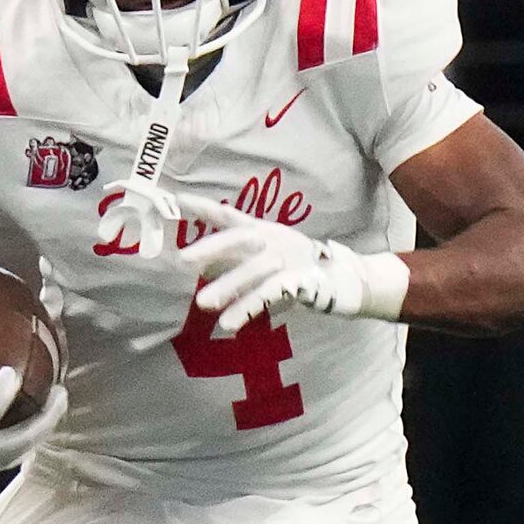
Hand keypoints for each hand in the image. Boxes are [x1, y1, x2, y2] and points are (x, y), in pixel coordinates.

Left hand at [179, 198, 409, 332]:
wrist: (346, 280)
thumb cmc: (295, 269)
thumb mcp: (263, 261)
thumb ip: (234, 264)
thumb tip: (202, 270)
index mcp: (263, 232)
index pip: (230, 217)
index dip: (205, 208)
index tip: (178, 199)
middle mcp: (273, 241)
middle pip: (239, 239)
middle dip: (210, 247)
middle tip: (182, 260)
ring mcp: (288, 260)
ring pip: (253, 271)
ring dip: (227, 287)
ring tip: (201, 305)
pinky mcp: (302, 282)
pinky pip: (271, 294)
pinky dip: (249, 308)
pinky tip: (229, 324)